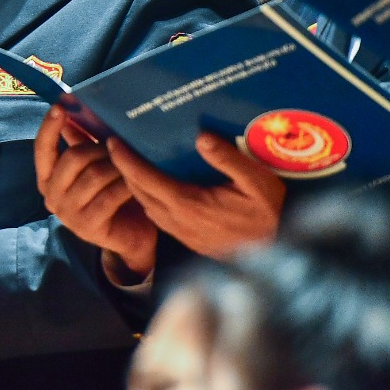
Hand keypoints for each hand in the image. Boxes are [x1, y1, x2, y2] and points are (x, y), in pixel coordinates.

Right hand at [34, 106, 156, 280]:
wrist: (131, 236)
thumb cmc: (113, 195)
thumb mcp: (95, 167)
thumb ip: (81, 144)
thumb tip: (75, 110)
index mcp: (47, 180)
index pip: (42, 149)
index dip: (49, 127)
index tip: (60, 106)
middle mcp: (51, 197)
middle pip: (73, 159)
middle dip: (101, 149)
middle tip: (121, 147)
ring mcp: (67, 214)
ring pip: (93, 176)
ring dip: (118, 167)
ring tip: (133, 163)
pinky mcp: (87, 227)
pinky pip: (109, 196)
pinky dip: (126, 185)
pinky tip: (137, 182)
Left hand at [108, 132, 284, 257]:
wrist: (277, 252)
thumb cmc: (269, 214)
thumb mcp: (258, 182)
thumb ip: (229, 159)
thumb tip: (200, 137)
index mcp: (188, 204)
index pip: (145, 179)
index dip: (125, 160)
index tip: (112, 141)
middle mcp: (176, 220)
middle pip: (138, 191)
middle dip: (123, 169)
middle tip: (116, 146)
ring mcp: (180, 232)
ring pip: (145, 205)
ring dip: (133, 184)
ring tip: (129, 162)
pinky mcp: (186, 238)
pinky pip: (156, 215)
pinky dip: (147, 197)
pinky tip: (152, 185)